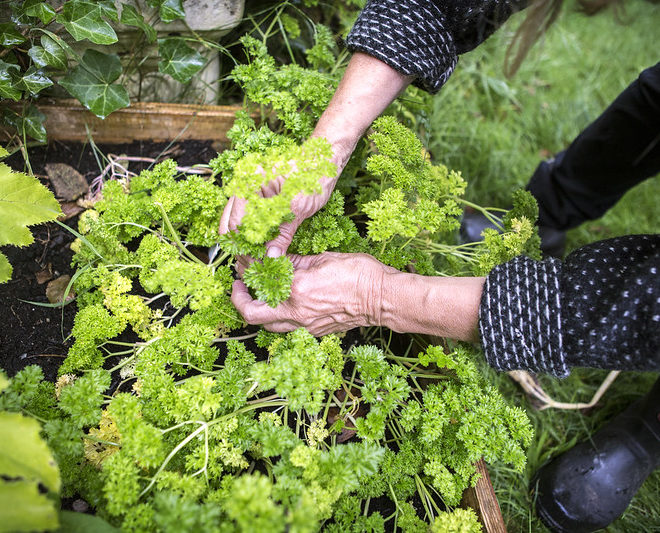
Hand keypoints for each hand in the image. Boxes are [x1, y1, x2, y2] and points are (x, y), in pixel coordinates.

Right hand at [218, 174, 336, 257]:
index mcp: (249, 180)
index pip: (237, 222)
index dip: (245, 247)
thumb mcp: (299, 205)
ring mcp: (248, 193)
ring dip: (247, 245)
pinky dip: (255, 238)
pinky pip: (249, 222)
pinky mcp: (257, 201)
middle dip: (242, 248)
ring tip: (259, 263)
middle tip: (255, 267)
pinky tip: (263, 251)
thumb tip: (271, 256)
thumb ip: (283, 231)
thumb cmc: (314, 172)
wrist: (324, 157)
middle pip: (231, 225)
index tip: (257, 263)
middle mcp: (243, 185)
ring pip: (237, 226)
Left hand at [231, 252, 397, 335]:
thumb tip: (275, 259)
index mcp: (296, 289)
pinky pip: (289, 329)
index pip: (259, 282)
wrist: (383, 298)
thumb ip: (294, 262)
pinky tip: (286, 302)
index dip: (248, 272)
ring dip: (260, 311)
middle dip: (240, 300)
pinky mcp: (316, 332)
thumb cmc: (360, 274)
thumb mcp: (323, 258)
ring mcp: (306, 326)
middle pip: (253, 315)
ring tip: (260, 296)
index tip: (245, 266)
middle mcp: (297, 312)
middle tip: (240, 288)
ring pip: (269, 326)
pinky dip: (280, 317)